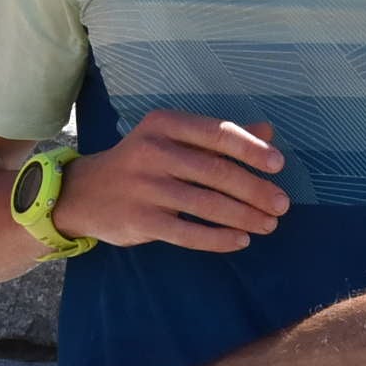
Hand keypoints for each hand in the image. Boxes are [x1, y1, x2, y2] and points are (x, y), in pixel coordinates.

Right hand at [52, 109, 287, 254]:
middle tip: (281, 205)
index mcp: (164, 124)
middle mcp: (153, 152)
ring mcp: (145, 187)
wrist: (84, 192)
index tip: (278, 165)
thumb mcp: (172, 139)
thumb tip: (268, 132)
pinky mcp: (139, 220)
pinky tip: (240, 241)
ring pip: (206, 204)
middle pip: (216, 172)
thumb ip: (218, 137)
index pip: (217, 133)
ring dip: (244, 216)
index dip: (251, 149)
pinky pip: (187, 232)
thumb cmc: (140, 162)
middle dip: (255, 190)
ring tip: (268, 225)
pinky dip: (218, 238)